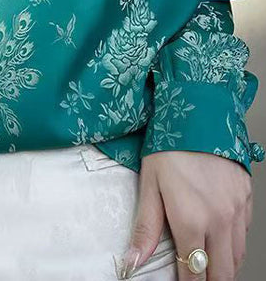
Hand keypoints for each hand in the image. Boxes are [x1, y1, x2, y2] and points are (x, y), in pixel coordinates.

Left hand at [119, 150, 252, 279]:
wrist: (198, 113)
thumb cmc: (170, 145)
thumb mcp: (150, 185)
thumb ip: (145, 228)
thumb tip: (133, 260)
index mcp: (191, 220)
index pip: (193, 272)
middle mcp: (219, 220)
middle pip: (221, 273)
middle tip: (196, 280)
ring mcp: (236, 209)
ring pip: (237, 256)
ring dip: (224, 266)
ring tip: (209, 265)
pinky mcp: (245, 197)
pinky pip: (244, 232)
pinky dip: (234, 243)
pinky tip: (221, 239)